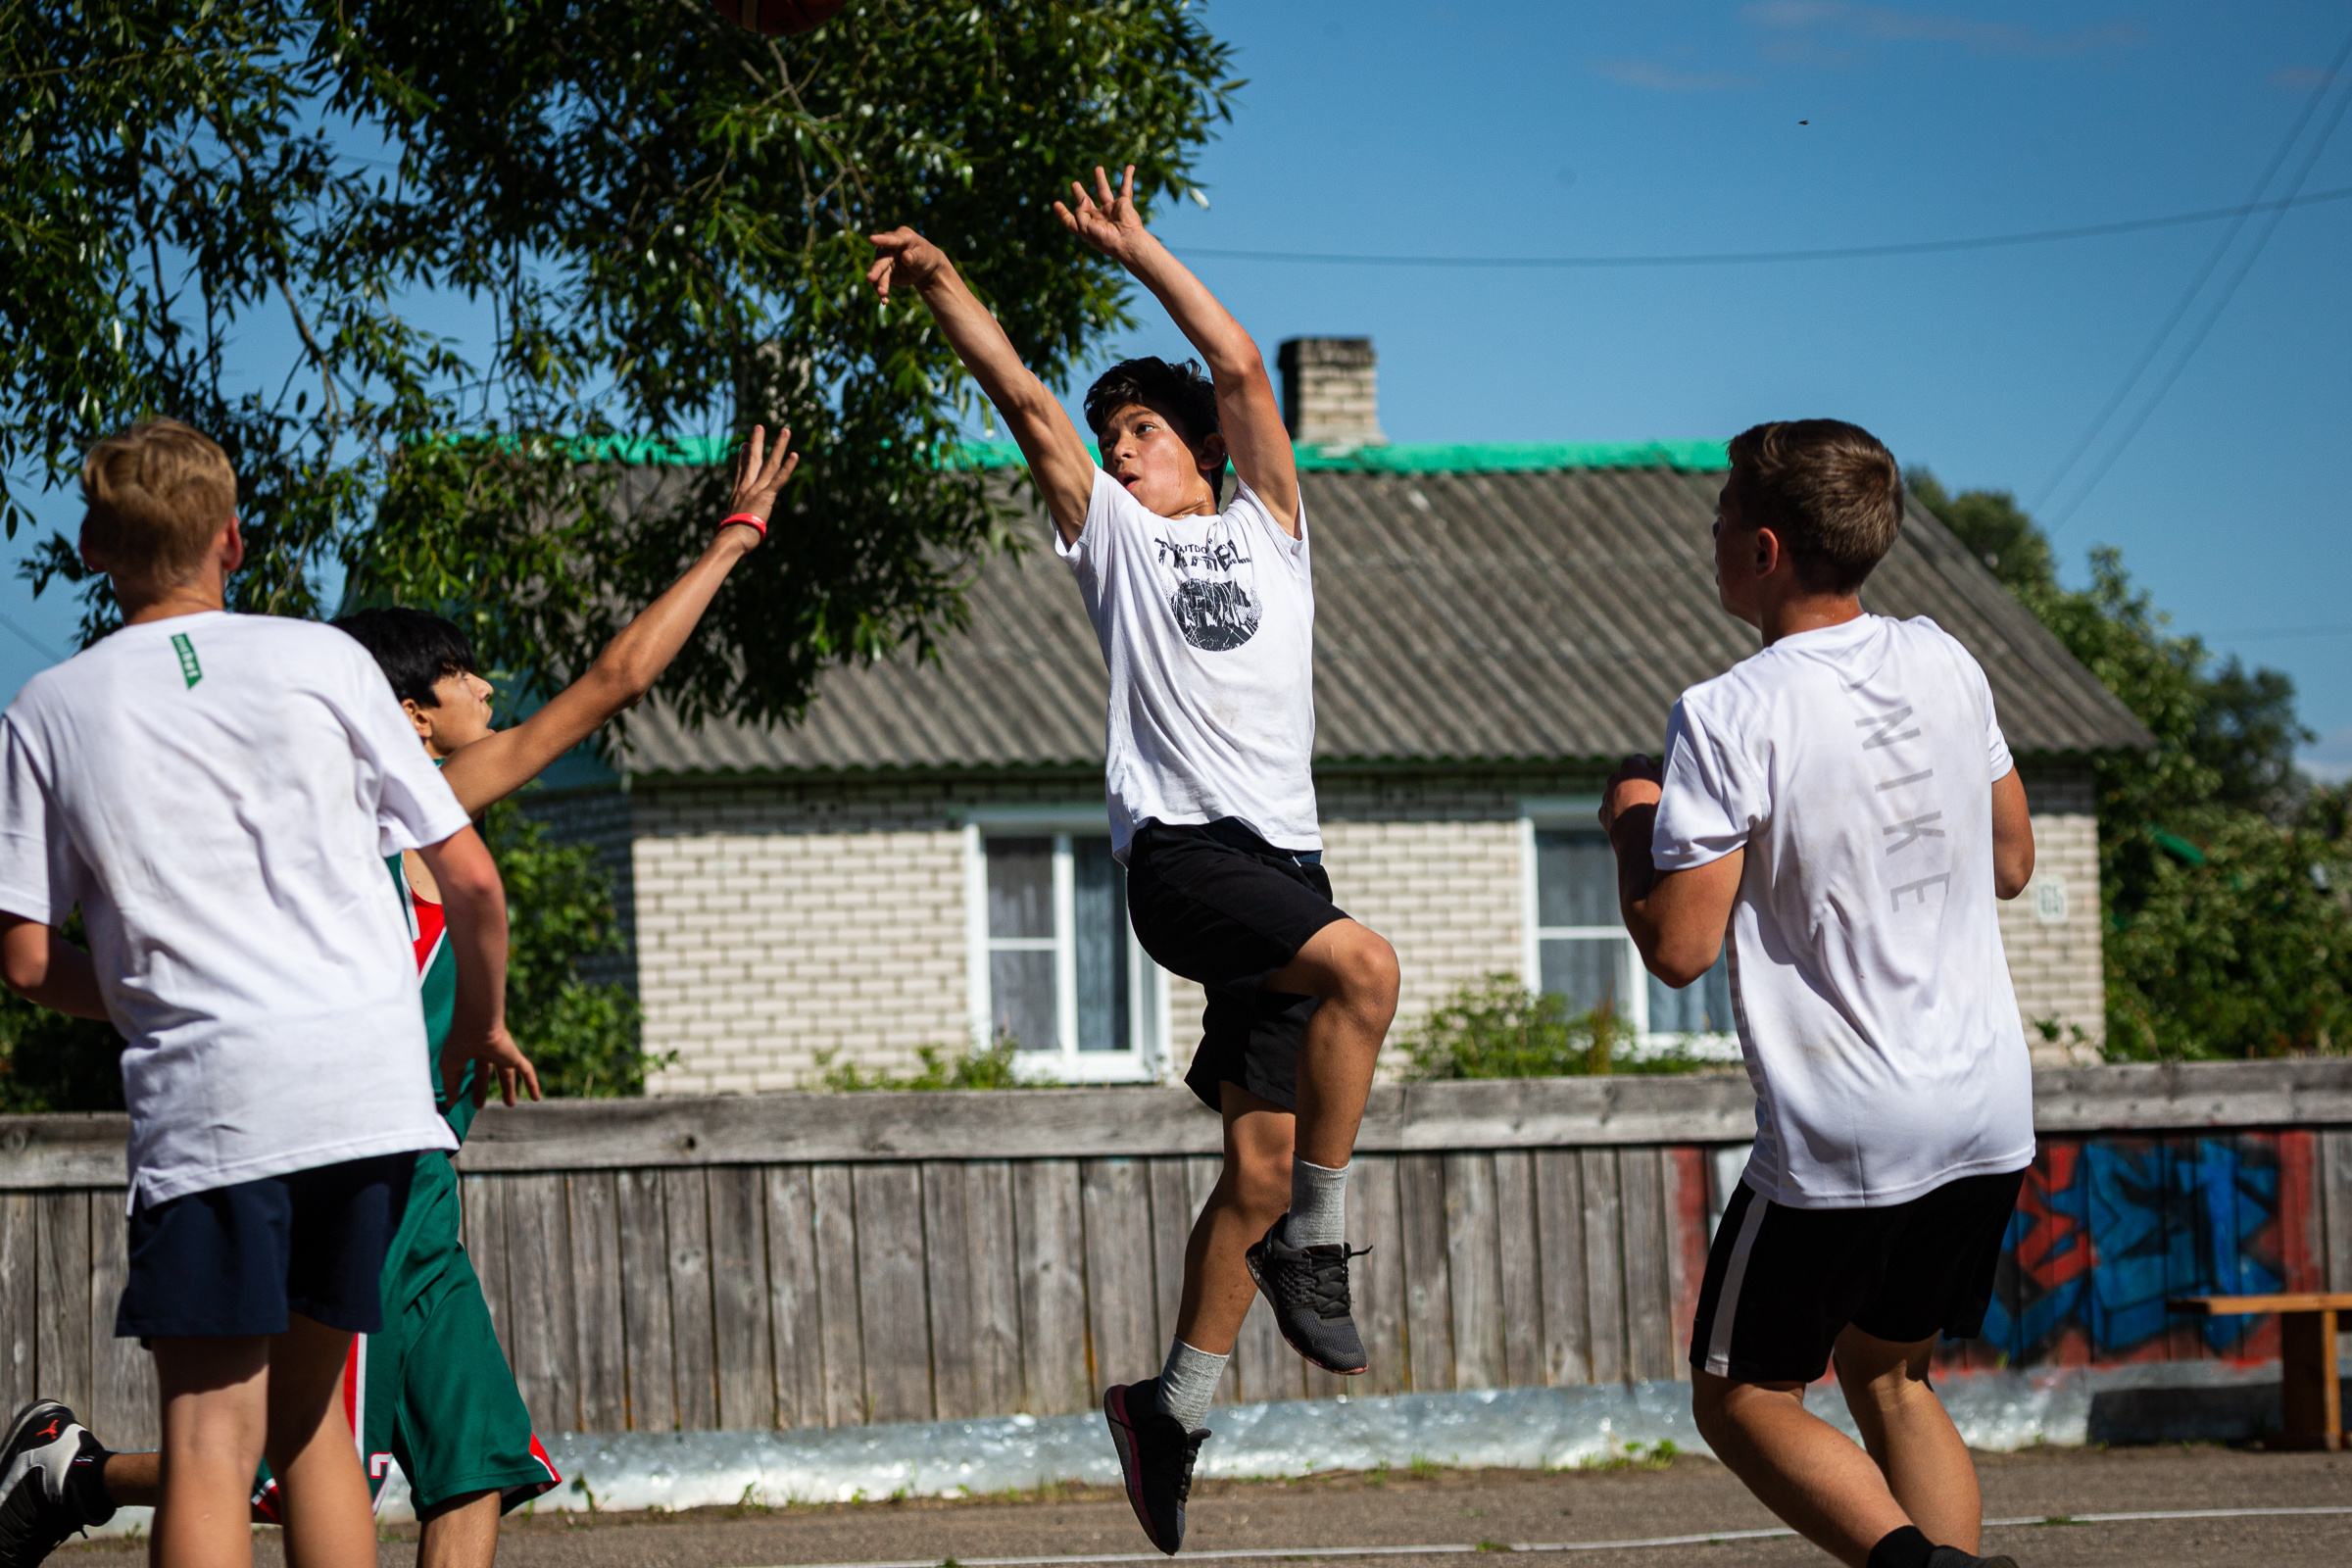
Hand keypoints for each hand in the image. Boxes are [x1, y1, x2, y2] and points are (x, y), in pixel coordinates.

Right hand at [444, 1025, 541, 1110]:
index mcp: (469, 1050)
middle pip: (486, 1074)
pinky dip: (532, 1084)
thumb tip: (450, 1103)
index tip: (455, 1098)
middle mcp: (486, 1050)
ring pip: (508, 1073)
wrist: (476, 1028)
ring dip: (509, 1089)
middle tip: (478, 1106)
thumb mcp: (449, 1069)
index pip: (463, 1069)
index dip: (460, 1083)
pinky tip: (536, 1098)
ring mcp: (502, 1053)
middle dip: (481, 1089)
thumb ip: (451, 1086)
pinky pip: (527, 1071)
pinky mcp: (514, 1055)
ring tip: (510, 1104)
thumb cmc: (459, 1044)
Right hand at [723, 423, 797, 537]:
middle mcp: (747, 486)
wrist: (731, 538)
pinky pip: (779, 478)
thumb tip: (721, 515)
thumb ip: (725, 516)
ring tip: (786, 430)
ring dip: (779, 445)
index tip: (744, 445)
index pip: (742, 471)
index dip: (743, 457)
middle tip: (759, 426)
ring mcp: (756, 489)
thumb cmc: (729, 535)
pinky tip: (795, 454)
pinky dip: (788, 467)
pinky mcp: (766, 495)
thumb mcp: (727, 522)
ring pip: (770, 463)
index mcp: (738, 493)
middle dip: (757, 442)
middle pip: (753, 459)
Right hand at [865, 227, 950, 301]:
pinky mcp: (884, 272)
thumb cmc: (926, 257)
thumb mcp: (924, 256)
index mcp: (902, 236)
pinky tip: (885, 301)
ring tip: (882, 295)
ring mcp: (885, 258)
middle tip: (870, 279)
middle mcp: (890, 246)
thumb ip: (915, 256)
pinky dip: (882, 291)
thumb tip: (905, 257)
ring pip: (880, 272)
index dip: (881, 240)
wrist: (925, 269)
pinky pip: (880, 282)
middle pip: (882, 258)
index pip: (891, 240)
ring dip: (879, 284)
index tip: (871, 239)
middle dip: (877, 270)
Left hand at [1053, 164, 1149, 261]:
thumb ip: (1079, 212)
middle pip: (1087, 204)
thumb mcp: (1085, 228)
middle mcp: (1098, 219)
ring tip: (1098, 168)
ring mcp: (1111, 211)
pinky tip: (1130, 167)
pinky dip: (1128, 177)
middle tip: (1074, 184)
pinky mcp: (1124, 204)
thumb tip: (1084, 199)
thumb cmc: (1106, 239)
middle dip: (1080, 194)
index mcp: (1088, 228)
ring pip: (1104, 192)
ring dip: (1101, 180)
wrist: (1127, 241)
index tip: (1056, 204)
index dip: (1063, 213)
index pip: (1072, 220)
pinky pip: (1125, 188)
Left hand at [1599, 754, 1663, 833]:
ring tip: (1641, 808)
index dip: (1651, 768)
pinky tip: (1631, 819)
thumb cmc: (1651, 799)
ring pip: (1618, 793)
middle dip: (1638, 783)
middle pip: (1628, 776)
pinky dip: (1620, 812)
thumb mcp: (1663, 778)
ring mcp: (1607, 795)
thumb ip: (1664, 765)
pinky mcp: (1603, 812)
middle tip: (1651, 794)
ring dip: (1628, 797)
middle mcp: (1614, 777)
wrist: (1633, 827)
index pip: (1641, 760)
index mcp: (1629, 765)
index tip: (1659, 777)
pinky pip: (1613, 809)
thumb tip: (1663, 760)